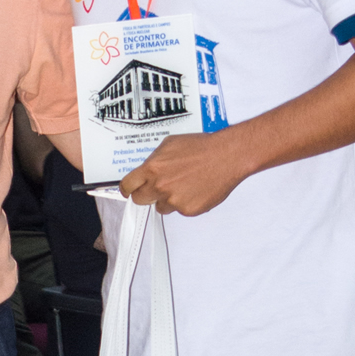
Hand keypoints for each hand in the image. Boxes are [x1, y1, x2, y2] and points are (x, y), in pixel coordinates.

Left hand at [120, 130, 243, 215]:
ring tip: (184, 185)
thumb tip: (147, 170)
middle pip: (140, 200)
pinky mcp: (188, 210)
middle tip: (157, 188)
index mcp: (152, 169)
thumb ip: (154, 160)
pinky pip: (181, 211)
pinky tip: (196, 189)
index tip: (129, 190)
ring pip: (162, 207)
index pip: (128, 186)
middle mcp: (160, 187)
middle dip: (146, 195)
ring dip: (168, 200)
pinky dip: (186, 202)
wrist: (227, 156)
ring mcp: (174, 201)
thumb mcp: (170, 144)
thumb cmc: (202, 147)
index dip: (127, 189)